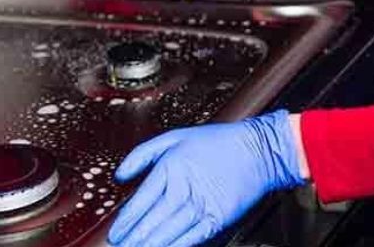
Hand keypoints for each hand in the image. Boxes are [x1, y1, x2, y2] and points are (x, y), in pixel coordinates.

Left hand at [108, 110, 304, 246]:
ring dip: (150, 245)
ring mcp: (202, 206)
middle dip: (133, 238)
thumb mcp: (173, 137)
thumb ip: (141, 154)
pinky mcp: (218, 218)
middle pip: (152, 220)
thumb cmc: (216, 142)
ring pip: (169, 232)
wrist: (259, 150)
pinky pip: (193, 238)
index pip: (141, 201)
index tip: (114, 232)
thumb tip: (119, 174)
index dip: (125, 221)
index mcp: (170, 168)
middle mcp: (184, 188)